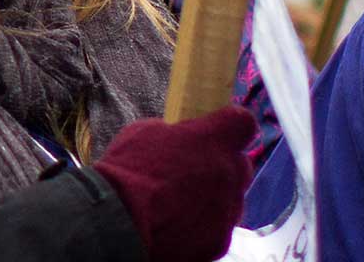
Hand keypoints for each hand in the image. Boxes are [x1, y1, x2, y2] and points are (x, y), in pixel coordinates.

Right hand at [92, 105, 255, 261]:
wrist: (120, 222)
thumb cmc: (129, 171)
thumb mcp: (148, 133)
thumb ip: (176, 135)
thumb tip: (181, 140)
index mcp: (213, 139)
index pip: (243, 123)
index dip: (232, 127)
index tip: (220, 130)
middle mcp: (229, 173)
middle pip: (240, 164)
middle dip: (223, 165)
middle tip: (195, 170)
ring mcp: (227, 210)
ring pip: (232, 199)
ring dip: (215, 197)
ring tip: (183, 203)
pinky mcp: (219, 241)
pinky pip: (219, 228)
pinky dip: (205, 226)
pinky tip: (180, 225)